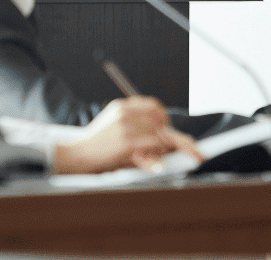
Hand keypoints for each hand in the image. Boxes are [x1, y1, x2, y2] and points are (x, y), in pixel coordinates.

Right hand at [55, 97, 203, 173]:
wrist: (79, 154)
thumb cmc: (98, 144)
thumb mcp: (114, 125)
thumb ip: (136, 125)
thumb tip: (165, 137)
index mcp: (122, 106)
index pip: (154, 105)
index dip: (165, 117)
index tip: (169, 129)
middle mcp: (126, 114)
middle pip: (162, 121)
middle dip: (174, 137)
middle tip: (191, 149)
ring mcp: (127, 128)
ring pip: (161, 137)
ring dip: (165, 151)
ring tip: (155, 160)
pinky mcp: (127, 143)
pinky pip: (153, 150)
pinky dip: (158, 159)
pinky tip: (157, 165)